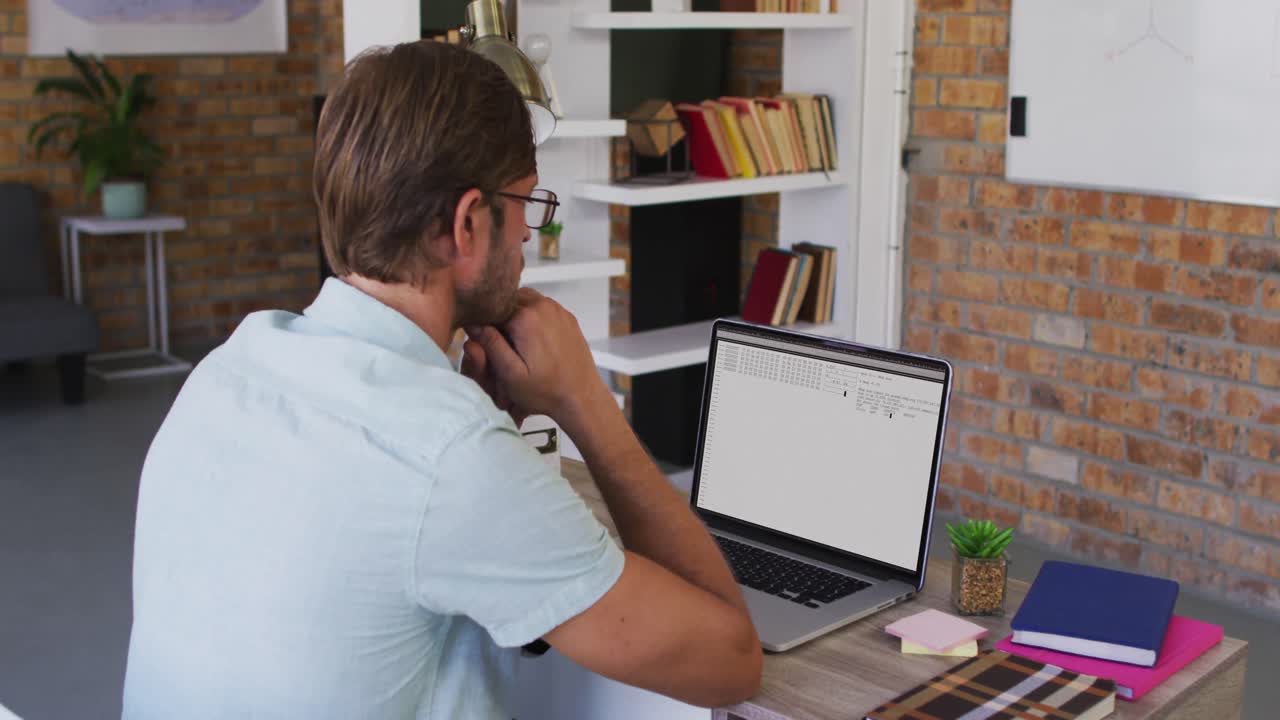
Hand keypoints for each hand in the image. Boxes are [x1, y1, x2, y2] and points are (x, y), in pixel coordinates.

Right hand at [464, 288, 611, 427]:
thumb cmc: (548, 390)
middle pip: (507, 301)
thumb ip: (490, 345)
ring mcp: (557, 311)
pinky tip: (535, 342)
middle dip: (501, 319)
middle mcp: (543, 308)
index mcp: (526, 318)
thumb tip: (474, 325)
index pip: (491, 308)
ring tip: (518, 344)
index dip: (485, 325)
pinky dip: (534, 318)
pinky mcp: (566, 317)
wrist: (580, 396)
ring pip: (525, 300)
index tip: (487, 341)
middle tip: (504, 345)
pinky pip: (542, 307)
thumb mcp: (510, 373)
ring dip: (516, 316)